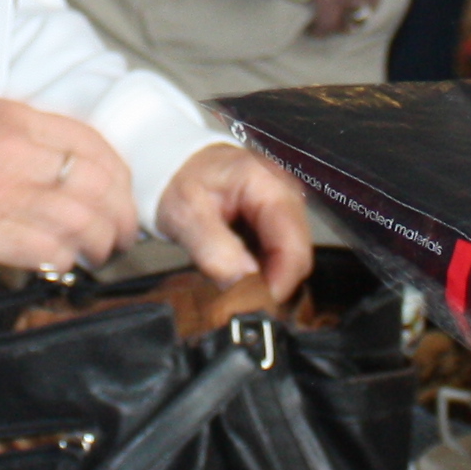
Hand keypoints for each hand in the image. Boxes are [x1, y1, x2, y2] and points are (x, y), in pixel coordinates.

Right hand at [0, 99, 140, 272]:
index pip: (93, 143)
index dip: (121, 175)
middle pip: (96, 186)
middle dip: (121, 216)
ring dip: (99, 243)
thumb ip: (36, 132)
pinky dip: (64, 259)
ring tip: (100, 252)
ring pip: (79, 222)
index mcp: (17, 118)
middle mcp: (13, 152)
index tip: (125, 195)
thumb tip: (83, 161)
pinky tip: (63, 260)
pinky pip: (46, 250)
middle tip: (123, 232)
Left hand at [155, 142, 314, 299]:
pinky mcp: (276, 218)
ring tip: (235, 286)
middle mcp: (285, 193)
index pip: (293, 245)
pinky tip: (240, 271)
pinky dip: (263, 269)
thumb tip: (244, 283)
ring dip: (268, 278)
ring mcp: (284, 205)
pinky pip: (279, 253)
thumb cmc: (179, 181)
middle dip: (273, 283)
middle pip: (297, 254)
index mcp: (268, 185)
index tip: (257, 305)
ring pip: (290, 257)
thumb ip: (216, 250)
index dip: (280, 282)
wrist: (173, 164)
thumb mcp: (187, 215)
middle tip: (241, 302)